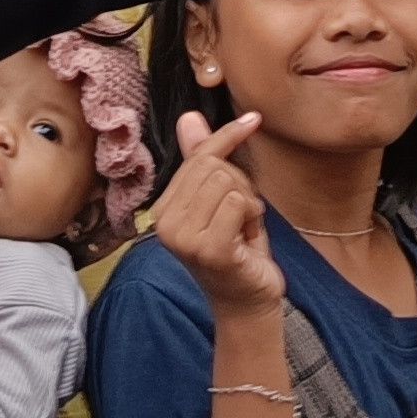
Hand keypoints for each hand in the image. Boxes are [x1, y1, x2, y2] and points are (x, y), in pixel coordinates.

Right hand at [151, 112, 286, 320]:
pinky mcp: (208, 249)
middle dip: (240, 185)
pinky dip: (253, 216)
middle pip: (213, 167)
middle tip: (242, 216)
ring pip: (227, 182)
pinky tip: (247, 239)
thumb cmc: (237, 249)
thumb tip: (188, 117)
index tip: (254, 119)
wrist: (248, 301)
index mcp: (162, 210)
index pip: (197, 157)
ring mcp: (184, 238)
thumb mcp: (220, 200)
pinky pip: (238, 202)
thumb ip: (201, 160)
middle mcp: (165, 223)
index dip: (227, 138)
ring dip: (248, 203)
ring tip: (242, 228)